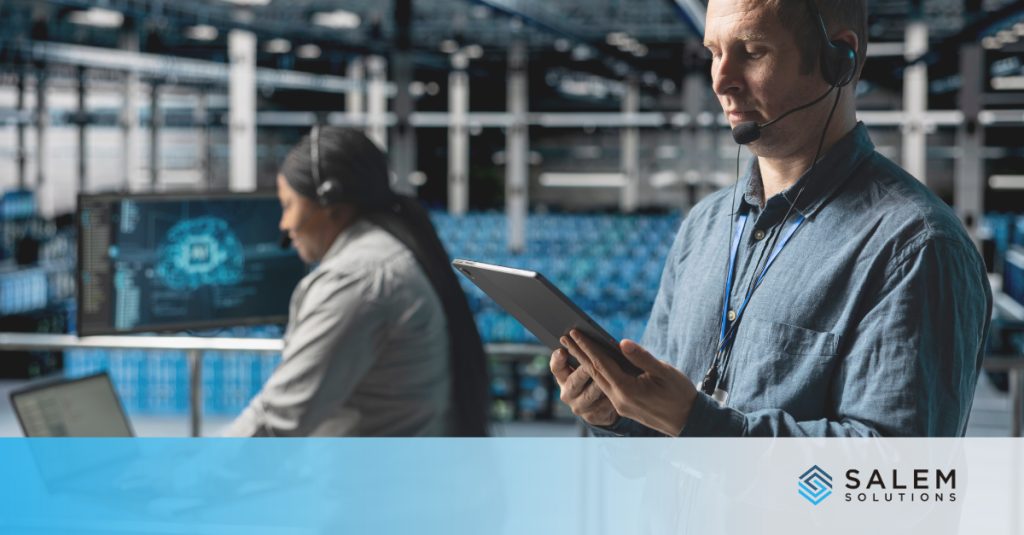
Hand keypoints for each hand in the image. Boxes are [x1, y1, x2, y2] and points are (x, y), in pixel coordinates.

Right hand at [550, 345, 618, 426]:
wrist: (601, 405)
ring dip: (601, 384)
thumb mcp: (588, 365)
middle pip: (574, 381)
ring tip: (611, 376)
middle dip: (584, 371)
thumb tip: (591, 340)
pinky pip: (604, 404)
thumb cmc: (594, 376)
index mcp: (562, 377)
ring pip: (591, 393)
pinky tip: (622, 390)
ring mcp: (579, 406)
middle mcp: (567, 393)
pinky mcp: (592, 416)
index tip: (562, 350)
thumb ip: (588, 353)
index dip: (558, 359)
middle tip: (591, 363)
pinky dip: (612, 396)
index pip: (556, 367)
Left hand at [562, 329, 697, 436]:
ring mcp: (621, 405)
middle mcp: (619, 400)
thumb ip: (641, 357)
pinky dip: (596, 373)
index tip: (574, 333)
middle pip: (594, 372)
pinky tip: (591, 364)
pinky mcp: (624, 406)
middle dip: (578, 354)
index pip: (601, 364)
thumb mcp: (664, 371)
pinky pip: (606, 387)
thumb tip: (621, 343)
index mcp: (627, 390)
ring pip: (598, 380)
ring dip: (584, 363)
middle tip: (564, 337)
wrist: (689, 421)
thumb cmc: (680, 394)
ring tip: (572, 347)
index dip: (587, 347)